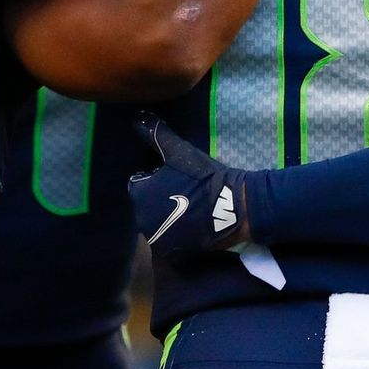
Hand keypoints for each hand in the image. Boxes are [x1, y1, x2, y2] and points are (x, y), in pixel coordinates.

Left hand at [126, 115, 250, 251]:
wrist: (233, 207)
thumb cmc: (203, 177)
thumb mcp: (178, 151)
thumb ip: (154, 134)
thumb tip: (135, 116)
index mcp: (138, 194)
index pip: (139, 184)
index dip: (156, 179)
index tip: (175, 177)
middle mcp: (141, 219)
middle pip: (148, 205)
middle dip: (160, 199)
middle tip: (184, 191)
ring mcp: (157, 238)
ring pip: (159, 222)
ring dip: (168, 215)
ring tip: (191, 206)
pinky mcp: (174, 252)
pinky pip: (170, 239)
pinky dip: (177, 232)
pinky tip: (193, 222)